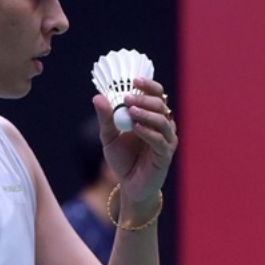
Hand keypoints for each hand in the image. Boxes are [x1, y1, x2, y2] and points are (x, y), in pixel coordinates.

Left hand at [92, 77, 177, 202]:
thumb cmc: (123, 158)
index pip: (156, 94)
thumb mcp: (109, 136)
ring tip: (130, 110)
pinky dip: (148, 132)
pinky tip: (135, 127)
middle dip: (144, 98)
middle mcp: (163, 125)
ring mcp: (167, 140)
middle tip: (127, 98)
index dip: (148, 85)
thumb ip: (105, 118)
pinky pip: (160, 140)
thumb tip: (97, 97)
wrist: (129, 185)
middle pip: (160, 104)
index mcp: (152, 116)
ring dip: (146, 113)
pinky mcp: (166, 154)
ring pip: (162, 120)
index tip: (134, 79)